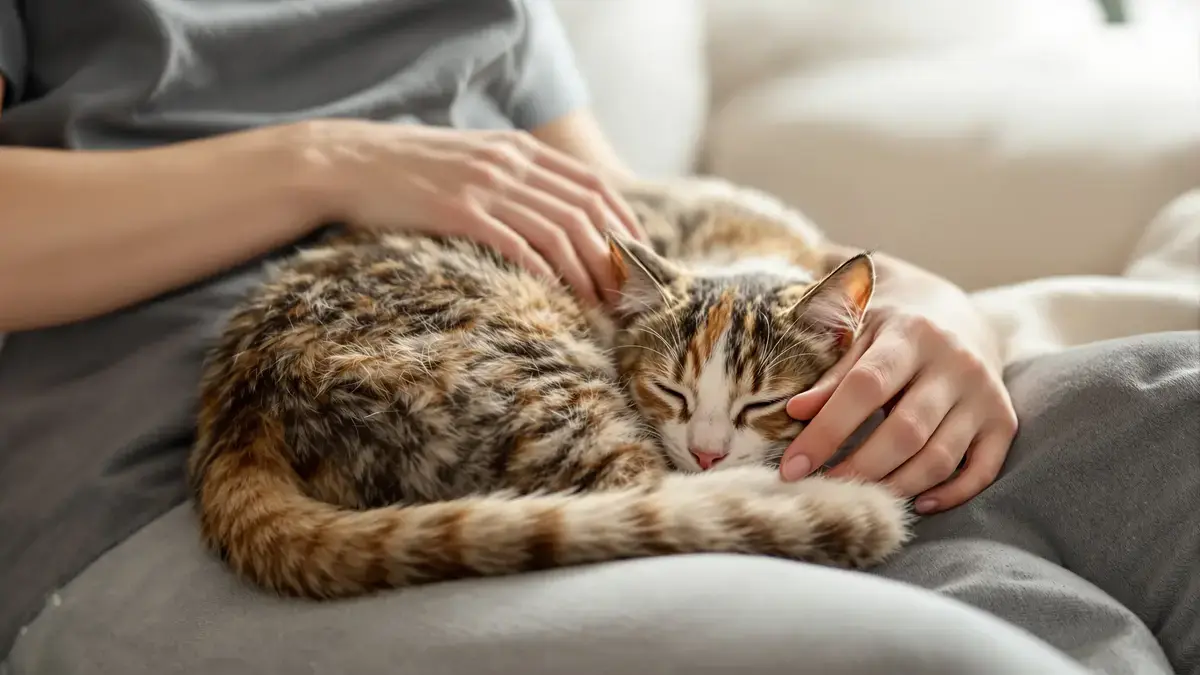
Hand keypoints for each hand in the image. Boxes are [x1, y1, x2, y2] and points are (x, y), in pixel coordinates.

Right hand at [295, 120, 646, 305]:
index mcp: (518, 150)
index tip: (640, 257)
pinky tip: (556, 293)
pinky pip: (514, 243)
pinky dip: (542, 269)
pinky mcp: (458, 212)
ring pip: (558, 231)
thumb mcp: (472, 157)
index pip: (593, 186)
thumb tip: (554, 209)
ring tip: (600, 304)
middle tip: (627, 293)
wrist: (349, 161)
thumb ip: (513, 174)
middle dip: (614, 256)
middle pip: (585, 212)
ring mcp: (485, 187)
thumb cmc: (410, 168)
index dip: (624, 223)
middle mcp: (509, 164)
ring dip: (586, 271)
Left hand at [779, 307, 1017, 513]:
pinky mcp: (1004, 421)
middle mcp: (955, 363)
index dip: (826, 431)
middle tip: (823, 490)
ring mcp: (984, 394)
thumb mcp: (860, 334)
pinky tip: (916, 504)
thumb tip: (795, 412)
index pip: (865, 388)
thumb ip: (832, 374)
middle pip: (905, 431)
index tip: (792, 466)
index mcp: (911, 333)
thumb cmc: (892, 329)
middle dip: (859, 468)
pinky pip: (981, 471)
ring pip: (940, 457)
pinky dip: (950, 494)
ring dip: (895, 487)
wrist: (957, 314)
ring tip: (859, 499)